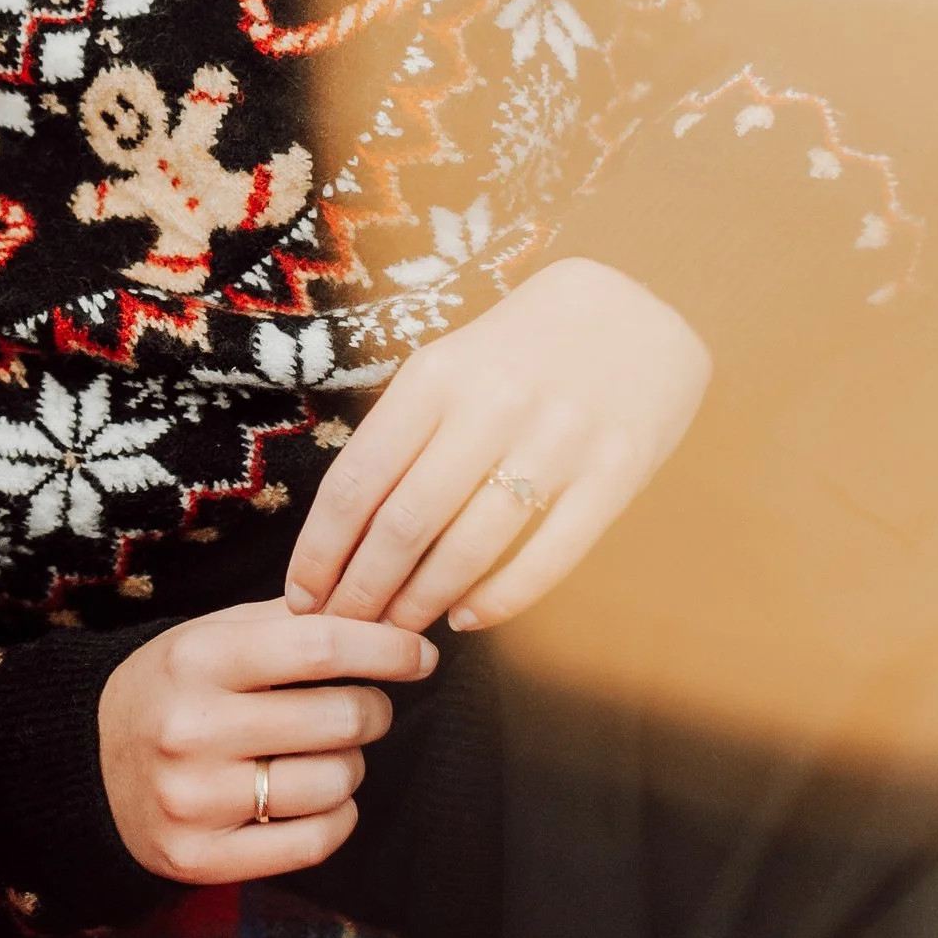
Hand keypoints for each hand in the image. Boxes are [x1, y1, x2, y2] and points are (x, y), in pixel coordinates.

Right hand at [97, 598, 437, 885]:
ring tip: (327, 753)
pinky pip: (314, 841)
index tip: (421, 655)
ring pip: (334, 783)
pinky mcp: (198, 858)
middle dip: (372, 710)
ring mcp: (193, 799)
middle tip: (363, 707)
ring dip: (352, 766)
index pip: (318, 646)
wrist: (87, 765)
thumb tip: (383, 617)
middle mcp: (191, 728)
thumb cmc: (171, 689)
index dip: (385, 648)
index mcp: (195, 658)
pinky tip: (323, 798)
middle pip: (337, 718)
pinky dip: (339, 817)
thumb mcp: (209, 636)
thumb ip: (287, 622)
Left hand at [284, 258, 710, 636]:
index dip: (322, 549)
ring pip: (470, 547)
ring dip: (423, 601)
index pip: (358, 479)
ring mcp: (558, 440)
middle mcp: (491, 405)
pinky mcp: (616, 472)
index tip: (300, 594)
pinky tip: (469, 617)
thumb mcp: (451, 361)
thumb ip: (405, 431)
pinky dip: (500, 600)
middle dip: (363, 589)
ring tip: (398, 630)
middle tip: (342, 626)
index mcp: (436, 373)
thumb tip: (347, 527)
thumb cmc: (522, 346)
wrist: (637, 307)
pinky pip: (548, 557)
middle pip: (406, 523)